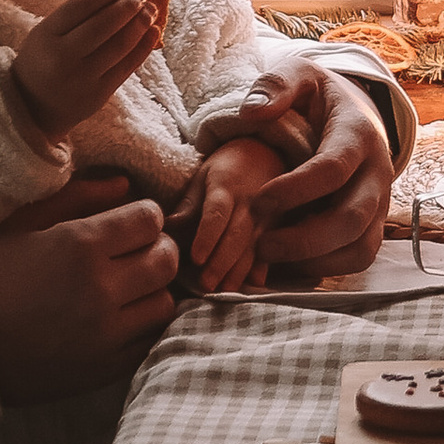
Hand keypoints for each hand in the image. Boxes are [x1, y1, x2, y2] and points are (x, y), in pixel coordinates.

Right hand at [0, 191, 176, 404]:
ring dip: (153, 289)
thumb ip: (78, 197)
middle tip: (134, 251)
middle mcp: (100, 291)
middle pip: (166, 260)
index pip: (150, 219)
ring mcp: (105, 335)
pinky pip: (150, 342)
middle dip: (157, 248)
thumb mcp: (22, 222)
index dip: (143, 215)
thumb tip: (125, 186)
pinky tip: (121, 318)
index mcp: (80, 246)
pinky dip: (143, 326)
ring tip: (128, 287)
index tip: (127, 222)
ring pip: (165, 302)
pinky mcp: (103, 369)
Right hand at [9, 0, 162, 140]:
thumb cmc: (44, 61)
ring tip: (150, 10)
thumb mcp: (46, 34)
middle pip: (103, 25)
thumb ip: (75, 16)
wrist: (34, 108)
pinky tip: (153, 32)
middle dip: (127, 6)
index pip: (79, 6)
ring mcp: (81, 78)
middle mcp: (63, 57)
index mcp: (45, 35)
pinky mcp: (98, 95)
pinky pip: (127, 67)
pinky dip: (143, 47)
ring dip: (139, 24)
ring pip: (119, 45)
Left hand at [183, 137, 282, 293]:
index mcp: (226, 187)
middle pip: (236, 234)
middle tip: (206, 285)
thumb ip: (188, 206)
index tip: (195, 259)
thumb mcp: (203, 178)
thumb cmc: (225, 170)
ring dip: (239, 270)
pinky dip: (263, 267)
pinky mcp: (277, 226)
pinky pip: (270, 248)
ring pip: (254, 245)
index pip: (216, 213)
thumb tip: (166, 228)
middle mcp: (249, 202)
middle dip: (221, 262)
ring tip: (225, 290)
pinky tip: (255, 285)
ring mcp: (267, 215)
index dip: (207, 236)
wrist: (265, 153)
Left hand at [240, 70, 395, 281]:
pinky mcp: (373, 225)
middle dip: (304, 238)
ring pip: (360, 247)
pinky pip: (358, 259)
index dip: (296, 190)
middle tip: (261, 243)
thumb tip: (252, 112)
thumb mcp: (300, 75)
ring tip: (271, 257)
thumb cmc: (319, 98)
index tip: (258, 200)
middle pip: (352, 218)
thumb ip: (276, 84)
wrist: (354, 114)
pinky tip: (289, 262)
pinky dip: (325, 269)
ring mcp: (380, 203)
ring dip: (315, 261)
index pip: (333, 169)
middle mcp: (378, 172)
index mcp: (358, 134)